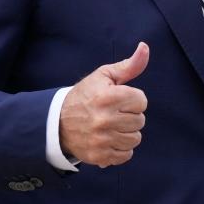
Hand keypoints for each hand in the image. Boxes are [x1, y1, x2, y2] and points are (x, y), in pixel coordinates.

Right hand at [59, 42, 148, 167]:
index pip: (141, 101)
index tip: (120, 98)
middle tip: (114, 113)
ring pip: (135, 139)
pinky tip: (109, 138)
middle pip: (140, 121)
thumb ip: (129, 65)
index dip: (133, 98)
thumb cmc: (86, 95)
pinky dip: (120, 148)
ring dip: (127, 132)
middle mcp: (105, 119)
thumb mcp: (104, 76)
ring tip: (112, 126)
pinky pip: (126, 155)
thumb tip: (145, 47)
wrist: (58, 122)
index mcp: (108, 97)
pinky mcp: (99, 156)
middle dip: (130, 115)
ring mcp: (102, 140)